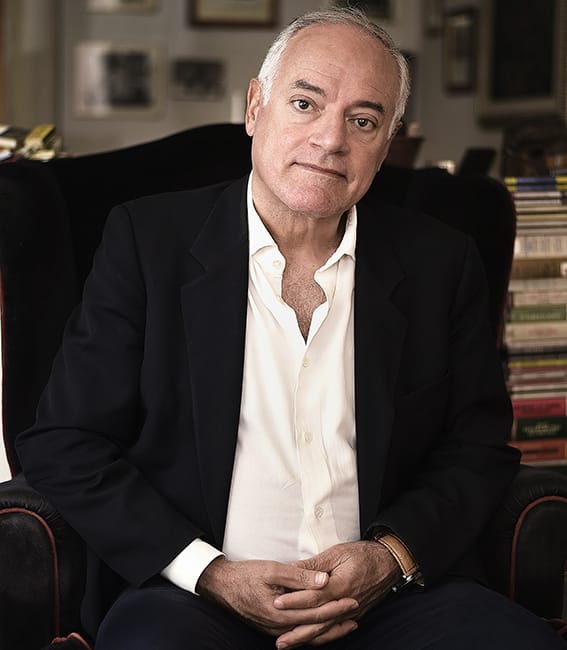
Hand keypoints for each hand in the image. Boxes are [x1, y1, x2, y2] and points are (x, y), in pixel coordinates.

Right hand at [196, 556, 358, 637]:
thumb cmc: (246, 575)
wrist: (222, 587)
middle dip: (338, 620)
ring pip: (308, 635)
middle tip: (356, 611)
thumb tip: (324, 580)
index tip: (353, 599)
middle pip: (315, 627)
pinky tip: (323, 626)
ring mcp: (275, 631)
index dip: (336, 606)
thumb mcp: (272, 570)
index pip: (316, 613)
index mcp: (281, 614)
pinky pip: (298, 634)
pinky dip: (314, 631)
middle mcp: (279, 628)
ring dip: (329, 630)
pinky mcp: (272, 629)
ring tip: (347, 623)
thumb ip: (300, 576)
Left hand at [273, 541, 400, 647]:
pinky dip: (321, 637)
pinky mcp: (354, 615)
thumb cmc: (363, 555)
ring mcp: (351, 613)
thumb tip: (293, 567)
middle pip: (317, 620)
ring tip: (287, 643)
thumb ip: (315, 564)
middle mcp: (345, 603)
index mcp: (340, 586)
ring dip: (305, 637)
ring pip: (325, 629)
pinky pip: (334, 630)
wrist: (389, 563)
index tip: (277, 603)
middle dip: (296, 630)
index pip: (313, 596)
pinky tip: (309, 640)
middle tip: (277, 637)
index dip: (294, 600)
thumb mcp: (338, 553)